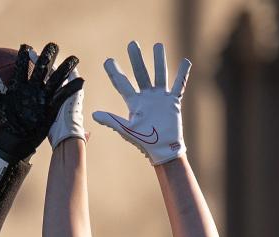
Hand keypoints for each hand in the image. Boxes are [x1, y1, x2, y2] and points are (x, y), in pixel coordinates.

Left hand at [0, 43, 83, 160]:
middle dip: (48, 55)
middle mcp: (33, 87)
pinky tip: (79, 81)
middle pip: (42, 66)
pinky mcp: (51, 106)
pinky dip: (71, 89)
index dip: (24, 54)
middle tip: (53, 46)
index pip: (22, 65)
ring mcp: (44, 95)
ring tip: (74, 59)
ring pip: (56, 78)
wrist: (16, 139)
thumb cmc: (6, 121)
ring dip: (65, 68)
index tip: (25, 46)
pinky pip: (62, 95)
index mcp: (20, 84)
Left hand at [93, 41, 190, 164]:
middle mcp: (146, 97)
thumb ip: (112, 120)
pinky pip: (179, 85)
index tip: (107, 60)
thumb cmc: (145, 142)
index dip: (115, 72)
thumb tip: (93, 114)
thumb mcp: (127, 130)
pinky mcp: (173, 101)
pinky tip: (185, 61)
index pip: (122, 83)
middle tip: (132, 44)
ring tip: (158, 45)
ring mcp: (160, 98)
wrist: (163, 149)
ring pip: (160, 74)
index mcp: (134, 102)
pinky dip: (183, 74)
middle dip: (136, 59)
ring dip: (159, 60)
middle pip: (141, 73)